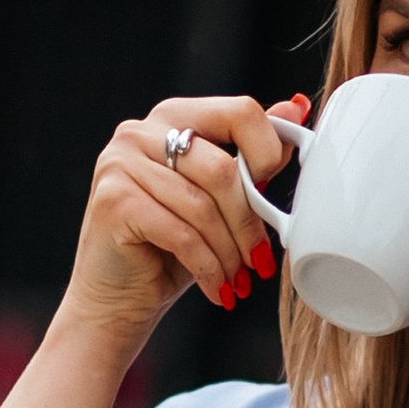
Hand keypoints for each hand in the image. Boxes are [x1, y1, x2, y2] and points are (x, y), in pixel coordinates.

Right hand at [57, 93, 310, 353]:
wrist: (116, 298)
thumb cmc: (169, 248)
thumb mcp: (221, 199)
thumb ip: (252, 155)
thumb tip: (295, 110)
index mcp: (172, 117)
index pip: (239, 112)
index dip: (268, 156)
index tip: (272, 200)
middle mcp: (140, 131)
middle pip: (223, 168)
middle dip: (249, 223)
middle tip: (261, 260)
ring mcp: (120, 163)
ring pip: (203, 206)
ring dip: (230, 253)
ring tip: (238, 280)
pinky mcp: (113, 202)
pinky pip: (181, 234)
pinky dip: (208, 267)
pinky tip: (218, 288)